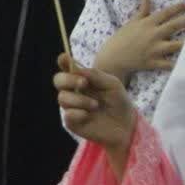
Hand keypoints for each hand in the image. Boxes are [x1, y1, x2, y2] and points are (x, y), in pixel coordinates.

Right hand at [54, 55, 135, 174]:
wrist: (126, 125)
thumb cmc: (118, 101)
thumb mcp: (112, 84)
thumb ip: (95, 75)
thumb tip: (76, 68)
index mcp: (80, 79)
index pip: (66, 67)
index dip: (62, 61)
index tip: (65, 58)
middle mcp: (73, 91)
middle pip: (58, 80)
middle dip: (68, 80)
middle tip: (84, 83)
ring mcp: (71, 106)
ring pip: (62, 98)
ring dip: (79, 100)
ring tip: (95, 105)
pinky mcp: (72, 122)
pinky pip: (68, 114)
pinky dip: (78, 113)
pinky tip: (88, 115)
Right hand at [94, 0, 184, 83]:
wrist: (113, 57)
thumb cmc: (122, 38)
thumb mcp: (132, 22)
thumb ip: (142, 10)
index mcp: (147, 24)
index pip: (165, 13)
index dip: (177, 8)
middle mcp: (153, 34)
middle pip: (174, 26)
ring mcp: (155, 49)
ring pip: (176, 45)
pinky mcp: (154, 62)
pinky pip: (169, 64)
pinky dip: (177, 64)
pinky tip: (183, 63)